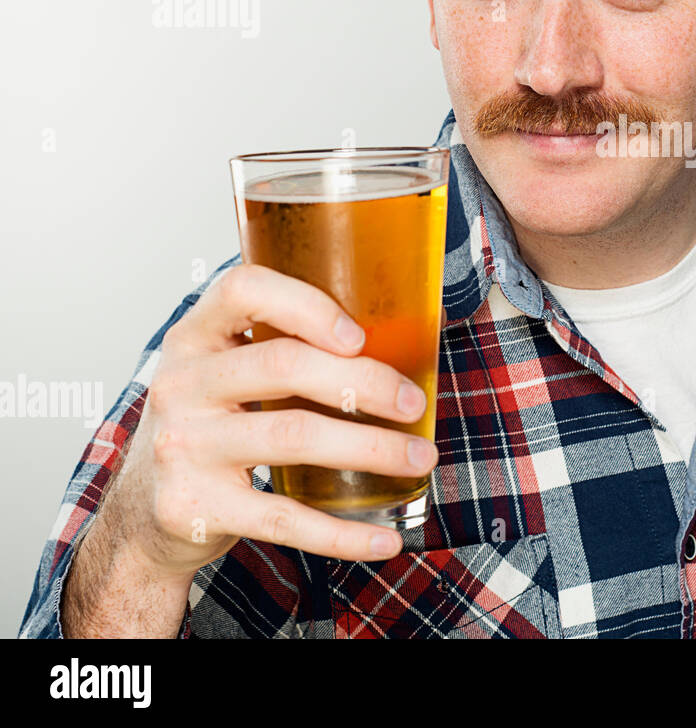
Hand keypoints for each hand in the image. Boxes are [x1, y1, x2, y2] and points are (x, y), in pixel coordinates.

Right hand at [101, 263, 438, 582]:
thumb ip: (292, 343)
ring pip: (294, 436)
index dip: (305, 305)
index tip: (359, 335)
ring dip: (372, 449)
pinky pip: (282, 518)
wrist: (142, 512)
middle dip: (365, 382)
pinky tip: (384, 538)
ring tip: (420, 457)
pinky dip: (342, 532)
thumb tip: (419, 326)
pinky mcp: (196, 508)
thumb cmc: (213, 424)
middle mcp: (182, 384)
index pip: (243, 290)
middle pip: (284, 364)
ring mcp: (184, 447)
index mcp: (196, 336)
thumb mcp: (227, 370)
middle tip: (414, 403)